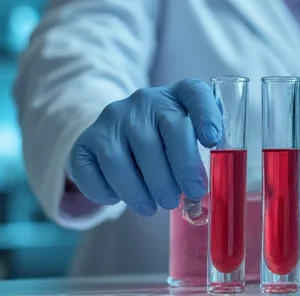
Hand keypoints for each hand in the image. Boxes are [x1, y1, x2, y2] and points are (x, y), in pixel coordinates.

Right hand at [68, 79, 222, 215]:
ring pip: (123, 156)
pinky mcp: (86, 140)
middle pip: (166, 129)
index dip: (207, 115)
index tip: (212, 141)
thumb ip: (203, 154)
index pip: (195, 93)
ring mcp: (113, 118)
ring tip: (155, 206)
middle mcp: (145, 100)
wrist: (119, 133)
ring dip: (141, 189)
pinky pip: (92, 171)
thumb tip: (212, 186)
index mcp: (178, 94)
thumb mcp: (189, 136)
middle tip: (190, 195)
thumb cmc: (166, 141)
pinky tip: (121, 198)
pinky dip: (107, 192)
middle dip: (181, 168)